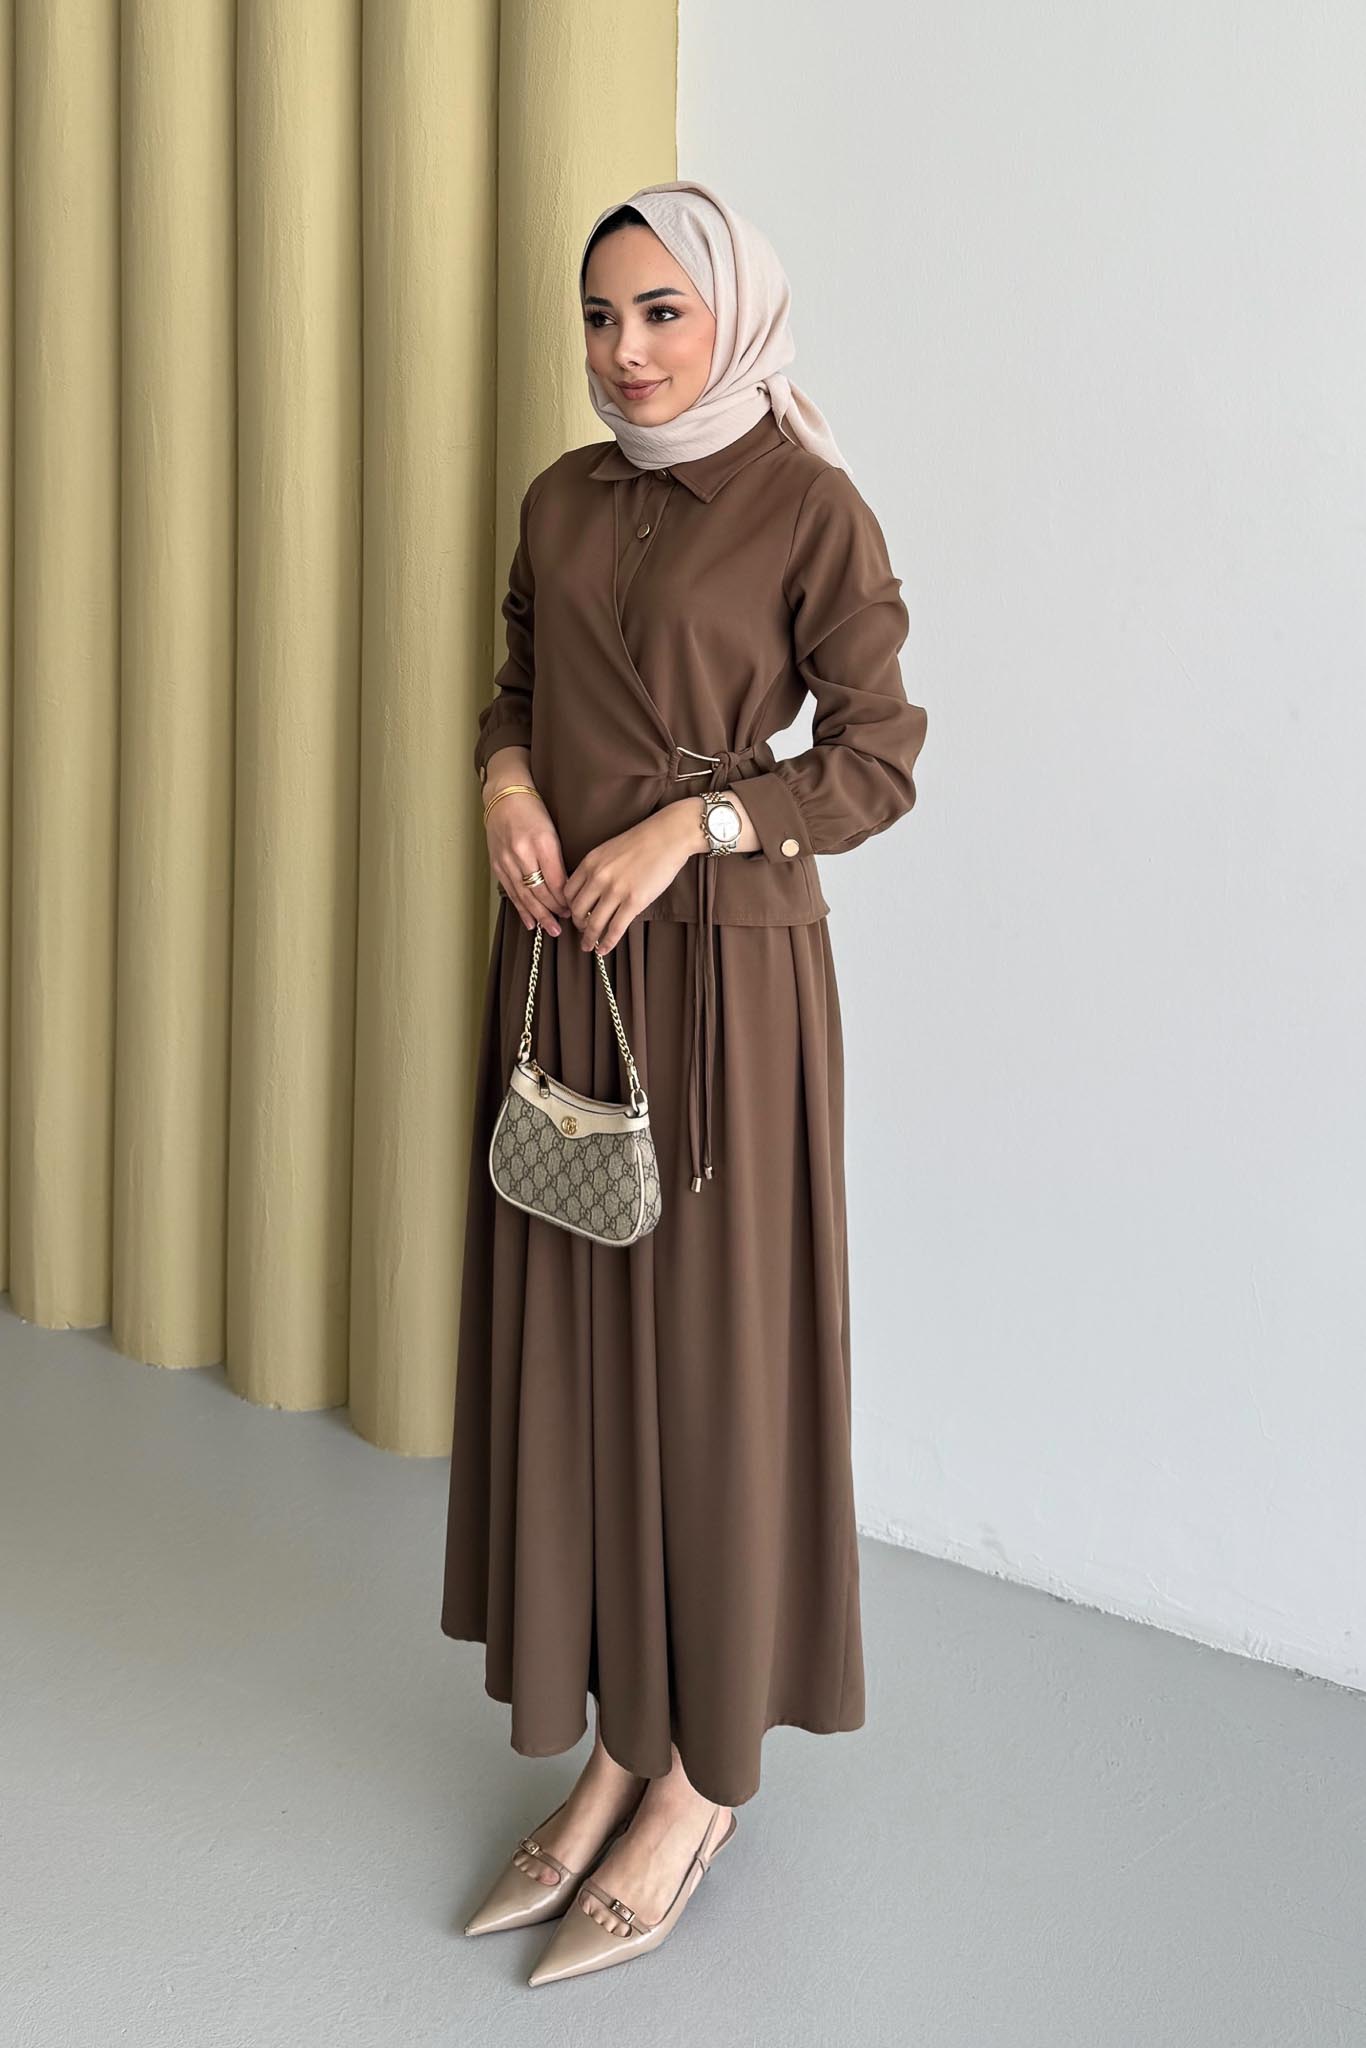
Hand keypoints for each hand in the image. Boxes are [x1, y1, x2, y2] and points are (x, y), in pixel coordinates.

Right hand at [484, 785, 570, 934]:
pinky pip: (511, 892)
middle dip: (554, 911)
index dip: (565, 899)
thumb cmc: (532, 810)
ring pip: (524, 896)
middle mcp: (522, 854)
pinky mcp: (497, 865)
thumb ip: (557, 859)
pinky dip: (521, 908)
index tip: (574, 909)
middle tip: (566, 925)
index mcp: (541, 843)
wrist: (504, 796)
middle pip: (540, 892)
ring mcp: (507, 861)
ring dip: (539, 915)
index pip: (555, 881)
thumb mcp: (551, 831)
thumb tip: (566, 888)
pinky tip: (530, 922)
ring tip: (550, 929)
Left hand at [563, 804, 701, 954]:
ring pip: (594, 923)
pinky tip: (604, 949)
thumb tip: (593, 891)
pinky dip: (607, 942)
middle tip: (582, 931)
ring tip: (589, 946)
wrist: (668, 836)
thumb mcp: (609, 849)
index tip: (574, 914)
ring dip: (589, 938)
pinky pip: (615, 928)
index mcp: (590, 863)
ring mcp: (616, 890)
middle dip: (578, 924)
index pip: (568, 892)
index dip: (568, 907)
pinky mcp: (634, 901)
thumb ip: (597, 868)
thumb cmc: (643, 841)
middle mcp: (598, 877)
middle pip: (577, 910)